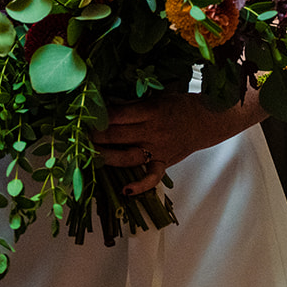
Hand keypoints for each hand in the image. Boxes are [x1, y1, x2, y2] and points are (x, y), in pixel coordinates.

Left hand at [94, 91, 261, 194]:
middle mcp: (153, 131)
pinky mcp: (164, 163)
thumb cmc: (180, 105)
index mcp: (152, 110)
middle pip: (118, 135)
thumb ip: (134, 102)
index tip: (84, 115)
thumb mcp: (158, 96)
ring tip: (90, 155)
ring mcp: (159, 150)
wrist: (208, 120)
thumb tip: (107, 102)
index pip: (119, 114)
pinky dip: (139, 185)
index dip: (100, 115)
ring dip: (107, 157)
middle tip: (78, 134)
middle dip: (96, 135)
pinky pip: (151, 177)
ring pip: (128, 157)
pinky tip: (124, 190)